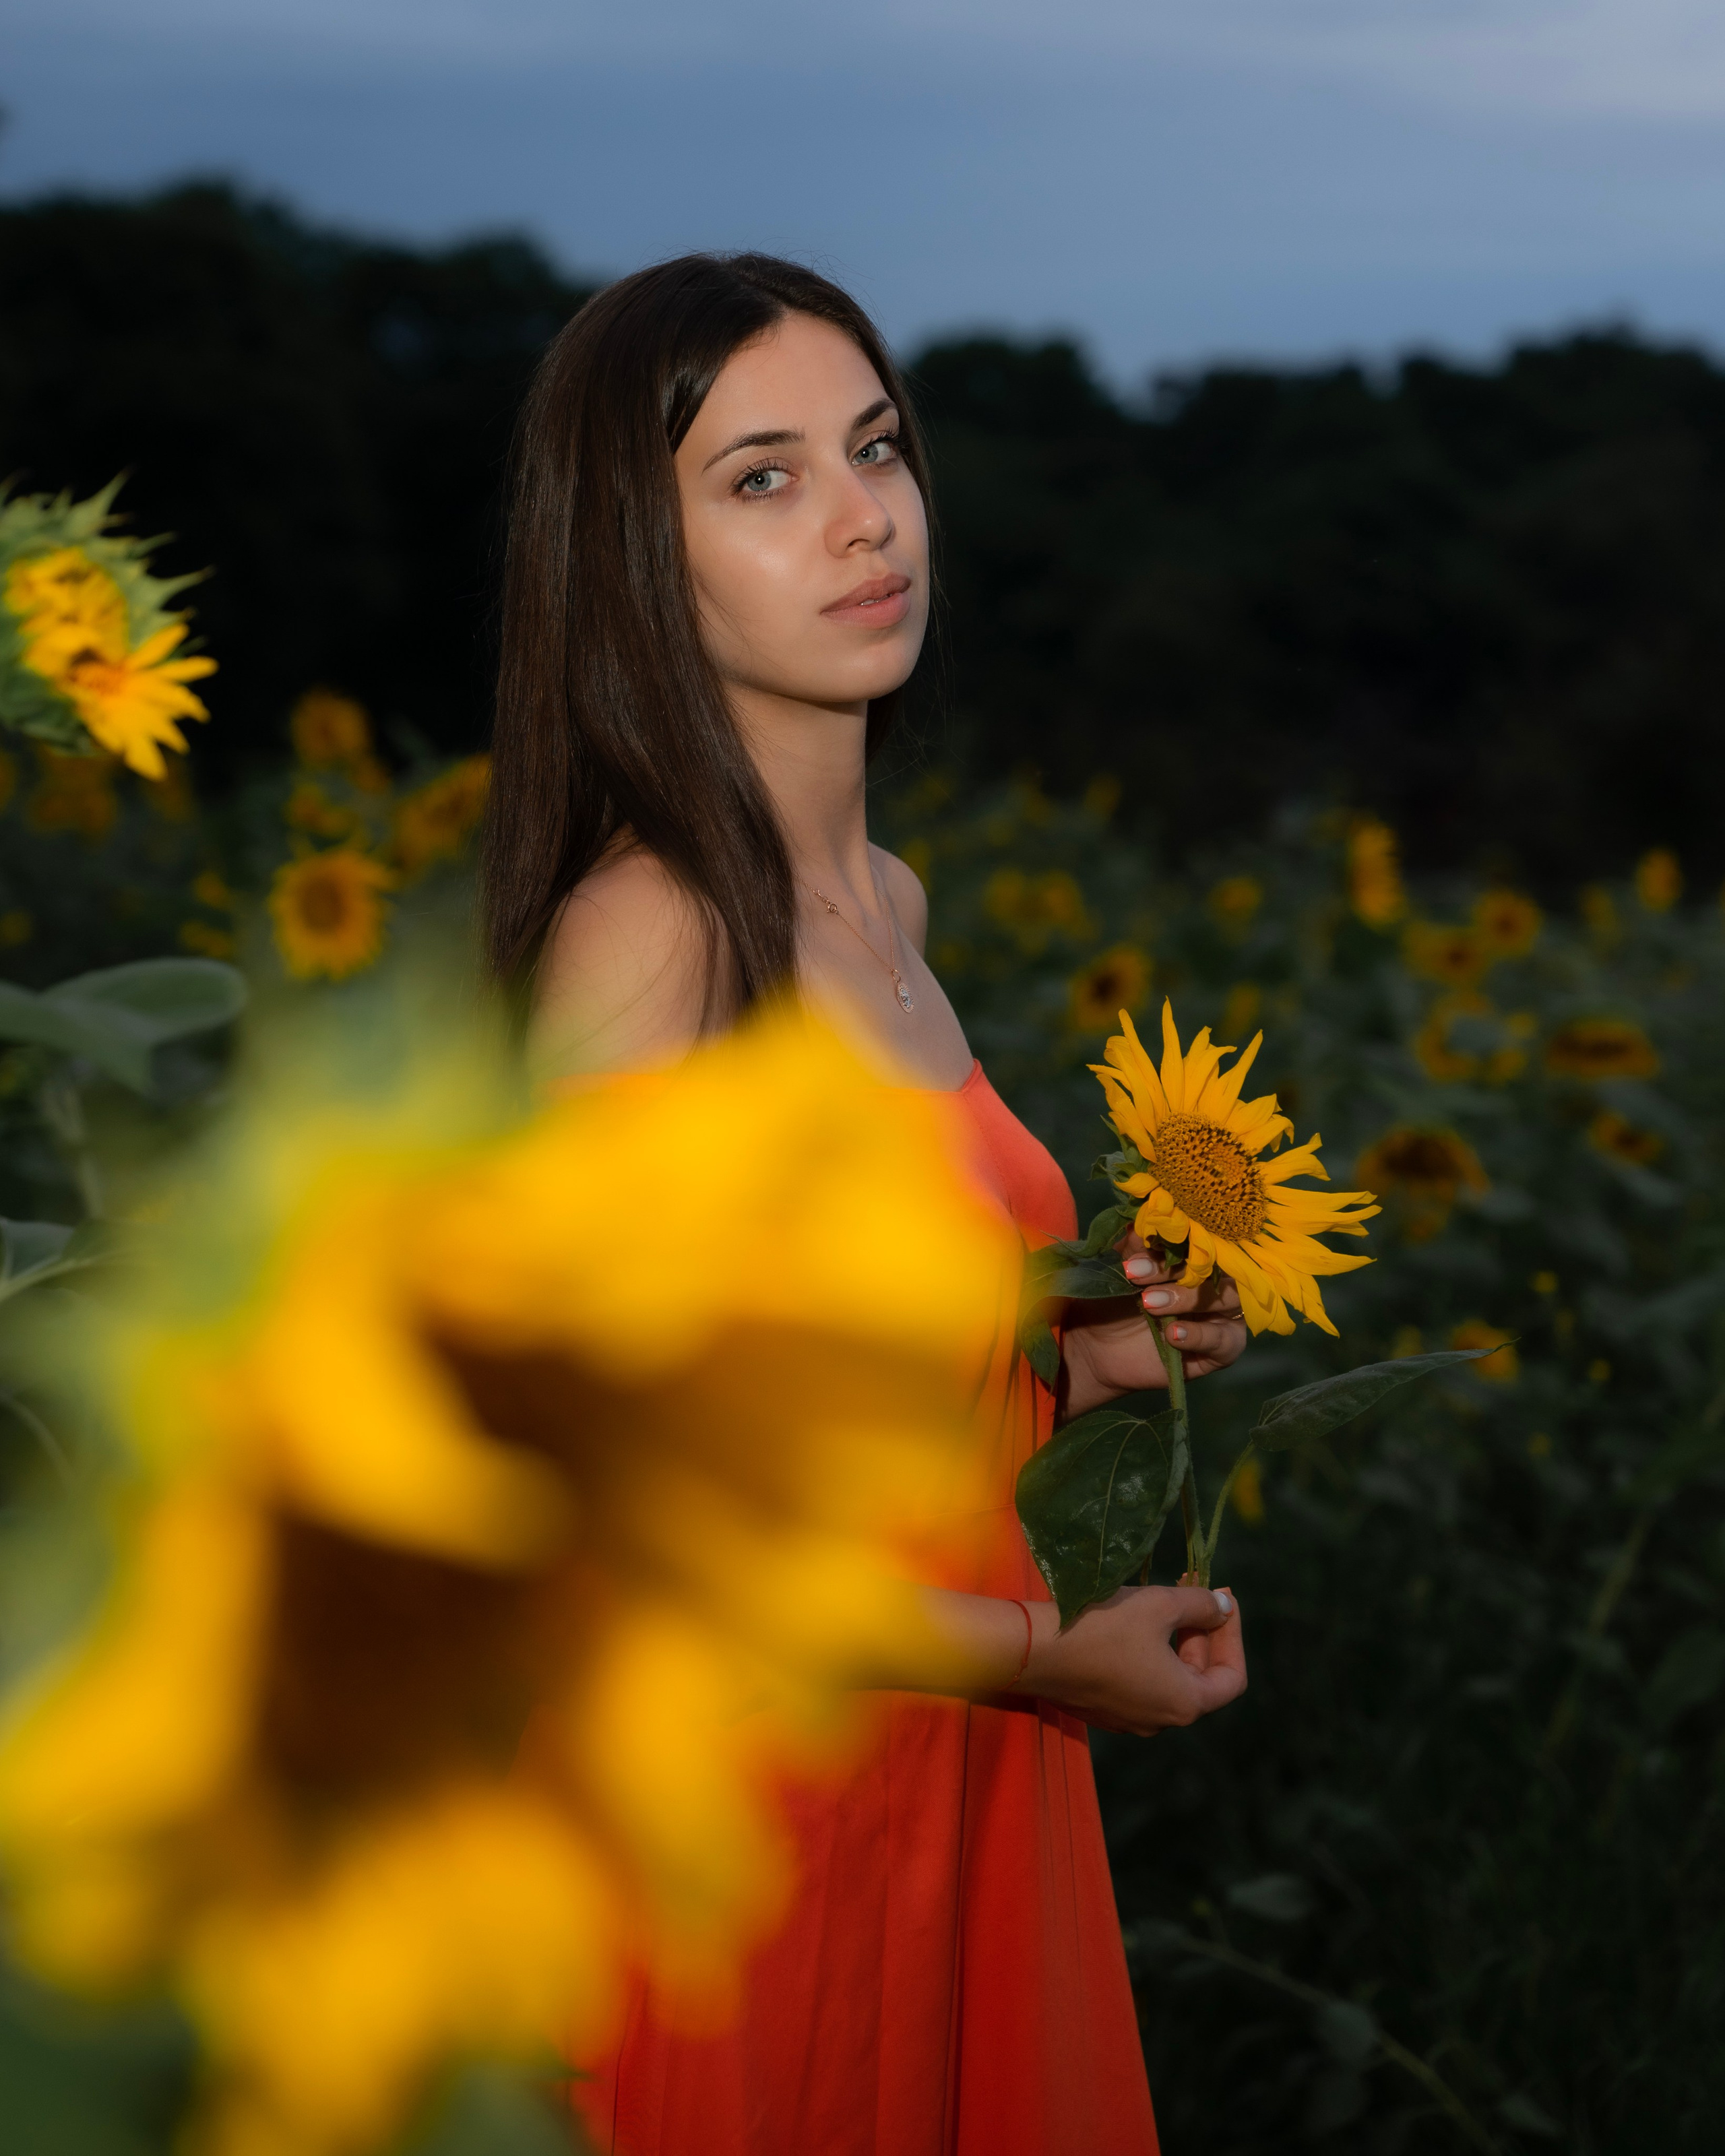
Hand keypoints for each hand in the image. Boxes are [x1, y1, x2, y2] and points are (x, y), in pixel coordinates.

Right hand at [1013, 1580, 1245, 1734]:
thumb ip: (1202, 1604)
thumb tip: (1224, 1606)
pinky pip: (1139, 1681)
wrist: (1031, 1649)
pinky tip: (1134, 1620)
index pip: (1232, 1677)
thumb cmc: (1103, 1626)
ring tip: (1165, 1597)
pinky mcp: (1102, 1708)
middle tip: (1194, 1586)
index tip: (1224, 1599)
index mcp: (1184, 1704)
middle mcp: (1160, 1720)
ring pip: (1168, 1677)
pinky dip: (1148, 1651)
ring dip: (1174, 1638)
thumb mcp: (1160, 1604)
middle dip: (1202, 1630)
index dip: (1233, 1635)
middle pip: (1200, 1676)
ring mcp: (1128, 1718)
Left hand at [1058, 1232, 1247, 1419]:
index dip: (1174, 1236)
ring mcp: (1223, 1313)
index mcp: (1196, 1254)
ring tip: (1149, 1303)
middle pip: (1217, 1265)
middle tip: (1136, 1275)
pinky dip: (1200, 1334)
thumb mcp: (1119, 1269)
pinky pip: (1226, 1340)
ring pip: (1228, 1298)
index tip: (1140, 1241)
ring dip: (1188, 1297)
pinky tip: (1173, 1333)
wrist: (1097, 1347)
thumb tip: (1145, 1218)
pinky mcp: (1222, 1348)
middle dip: (1176, 1268)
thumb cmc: (1112, 1300)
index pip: (1201, 1236)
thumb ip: (1135, 1245)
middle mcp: (1216, 1280)